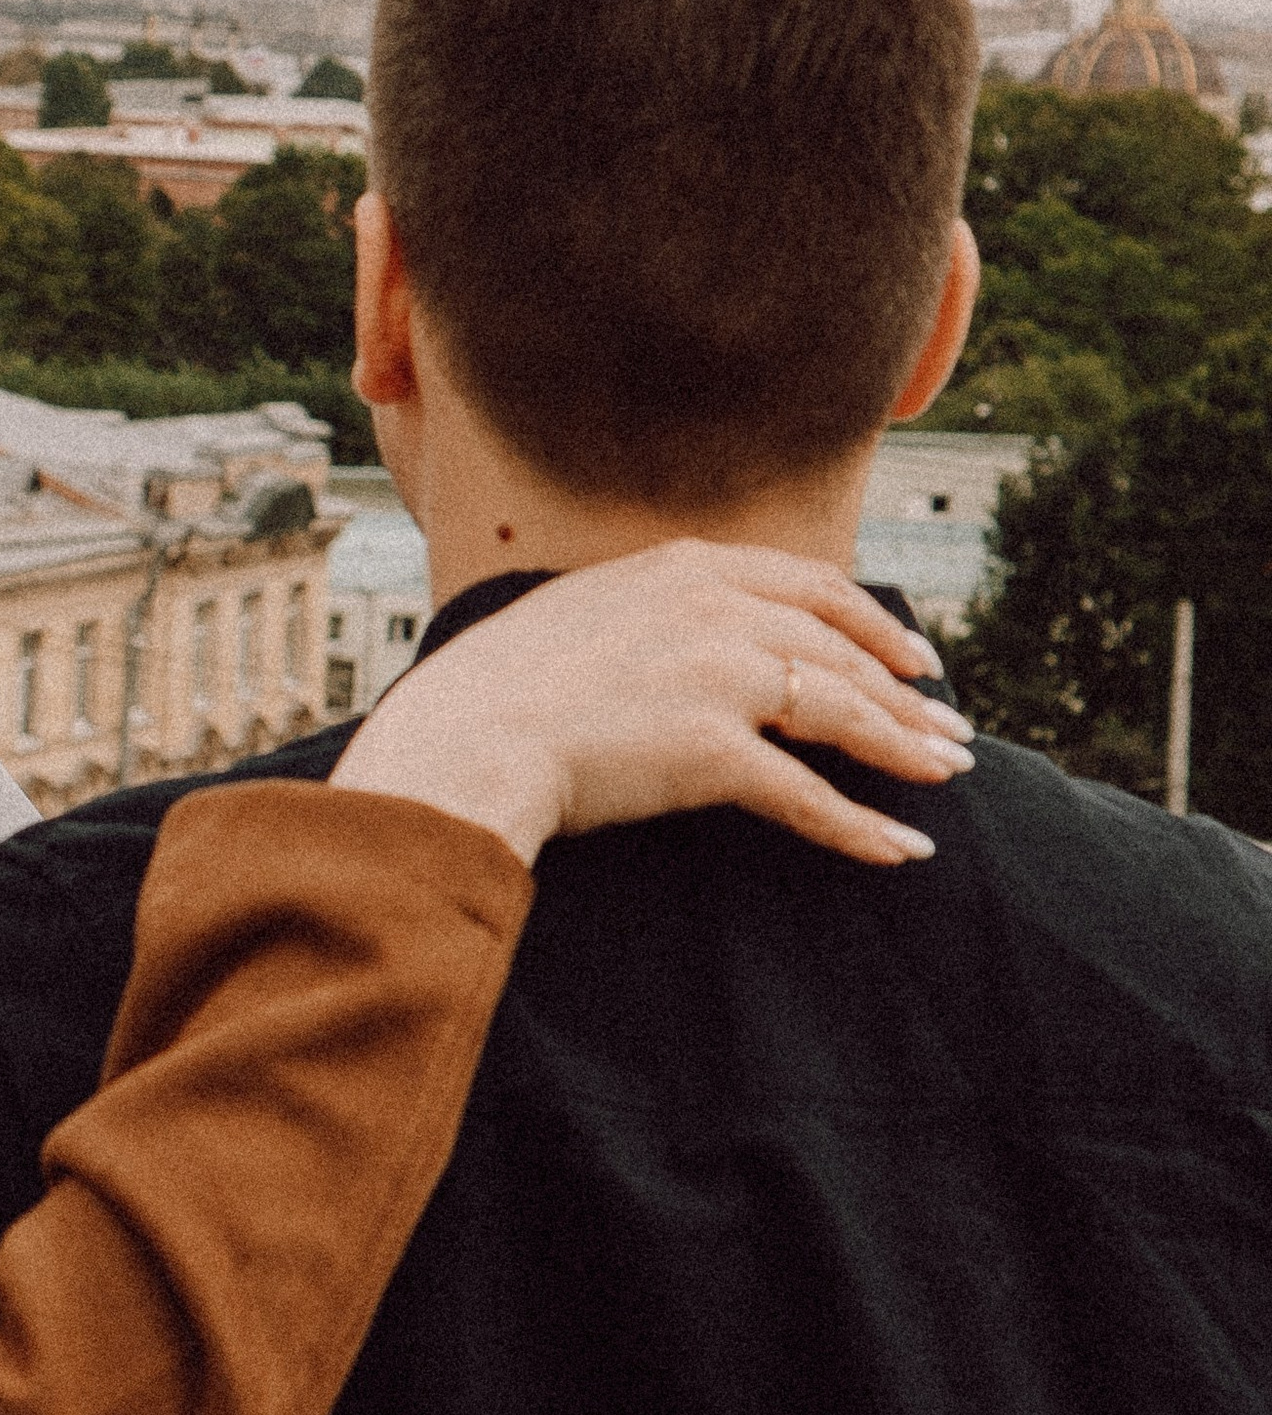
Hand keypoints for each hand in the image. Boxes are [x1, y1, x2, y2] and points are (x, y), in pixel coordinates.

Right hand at [330, 541, 973, 870]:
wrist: (465, 734)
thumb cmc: (502, 684)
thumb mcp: (585, 610)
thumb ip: (652, 608)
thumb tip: (684, 632)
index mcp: (687, 567)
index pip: (814, 586)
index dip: (876, 625)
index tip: (914, 657)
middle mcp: (717, 609)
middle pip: (844, 652)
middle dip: (908, 694)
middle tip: (949, 728)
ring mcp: (720, 677)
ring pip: (844, 713)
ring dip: (904, 749)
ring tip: (945, 777)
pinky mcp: (713, 752)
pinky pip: (809, 795)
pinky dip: (863, 826)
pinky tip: (901, 847)